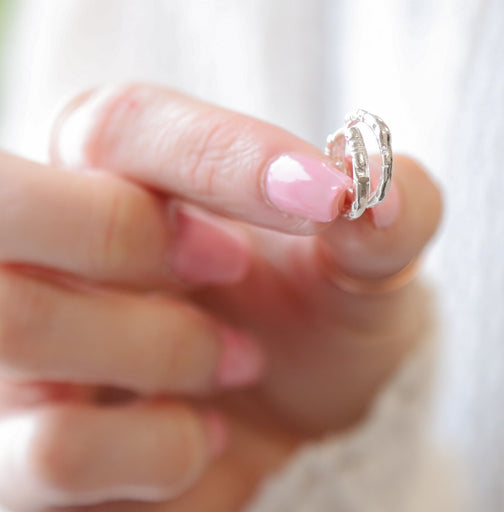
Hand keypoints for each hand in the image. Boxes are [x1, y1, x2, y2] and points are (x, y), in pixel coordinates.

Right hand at [0, 83, 441, 510]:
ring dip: (164, 353)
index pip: (122, 124)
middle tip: (229, 268)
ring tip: (235, 363)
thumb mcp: (371, 264)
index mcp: (115, 170)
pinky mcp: (16, 455)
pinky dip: (159, 453)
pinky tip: (201, 440)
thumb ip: (388, 212)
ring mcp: (13, 352)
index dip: (224, 156)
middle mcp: (41, 247)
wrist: (305, 424)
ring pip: (21, 324)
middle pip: (11, 207)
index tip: (326, 197)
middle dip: (136, 244)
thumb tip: (372, 194)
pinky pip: (48, 451)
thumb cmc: (320, 317)